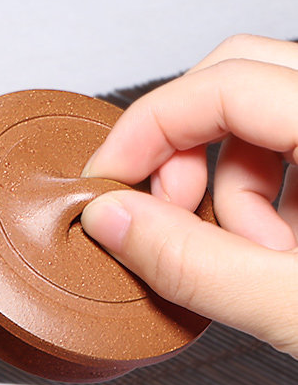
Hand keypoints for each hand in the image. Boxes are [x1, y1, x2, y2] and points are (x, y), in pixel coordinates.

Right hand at [81, 34, 297, 357]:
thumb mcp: (289, 306)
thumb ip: (191, 264)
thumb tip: (110, 223)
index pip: (224, 83)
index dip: (146, 133)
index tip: (105, 188)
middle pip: (234, 78)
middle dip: (184, 158)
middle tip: (171, 222)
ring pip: (256, 117)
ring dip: (230, 195)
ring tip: (250, 262)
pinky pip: (284, 148)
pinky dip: (260, 203)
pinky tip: (272, 254)